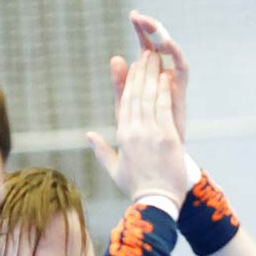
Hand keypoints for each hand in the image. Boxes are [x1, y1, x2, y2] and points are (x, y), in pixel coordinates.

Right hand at [87, 50, 186, 206]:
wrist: (155, 202)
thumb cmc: (136, 187)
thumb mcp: (114, 168)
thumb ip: (101, 150)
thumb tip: (88, 136)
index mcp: (121, 135)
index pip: (124, 101)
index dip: (128, 81)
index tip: (132, 66)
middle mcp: (134, 130)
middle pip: (136, 94)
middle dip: (140, 72)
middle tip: (145, 53)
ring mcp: (150, 132)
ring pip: (149, 97)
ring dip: (152, 75)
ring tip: (155, 58)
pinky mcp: (167, 137)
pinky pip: (164, 108)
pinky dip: (164, 91)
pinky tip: (166, 77)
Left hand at [109, 11, 189, 142]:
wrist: (156, 157)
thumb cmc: (141, 134)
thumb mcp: (124, 106)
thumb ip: (120, 84)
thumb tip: (116, 57)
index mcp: (148, 78)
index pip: (145, 47)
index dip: (140, 31)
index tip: (133, 15)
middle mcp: (164, 77)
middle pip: (159, 46)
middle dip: (150, 29)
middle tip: (139, 15)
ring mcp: (173, 83)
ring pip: (170, 53)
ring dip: (161, 36)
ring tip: (150, 23)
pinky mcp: (181, 92)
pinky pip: (182, 68)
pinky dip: (176, 54)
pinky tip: (166, 42)